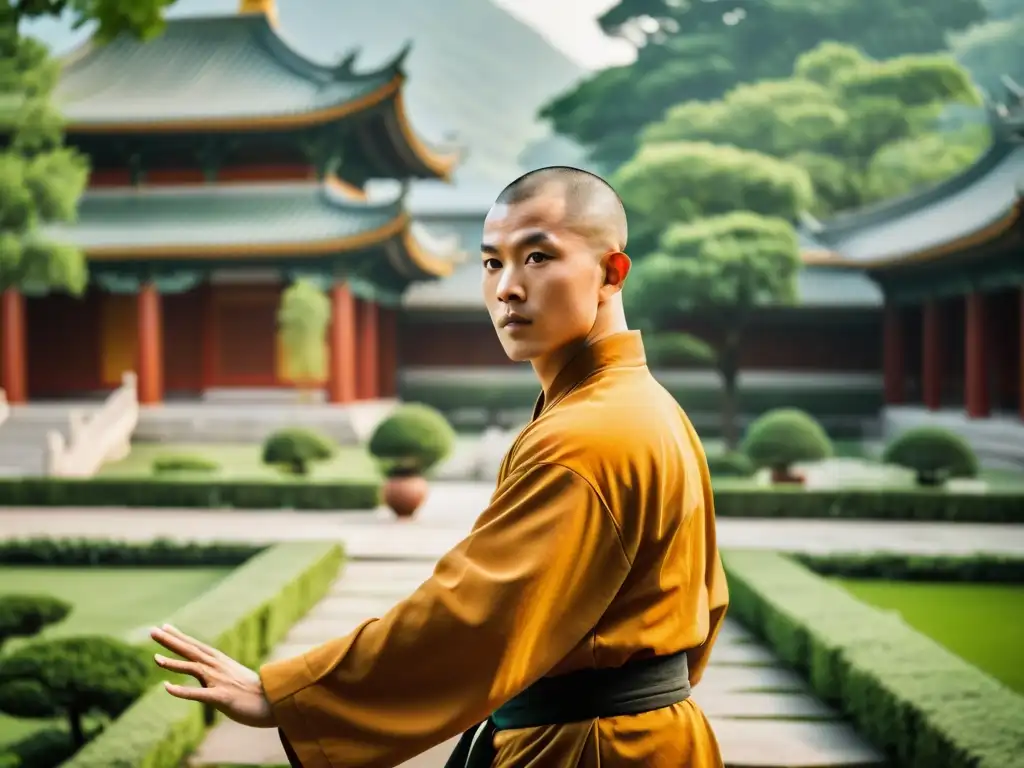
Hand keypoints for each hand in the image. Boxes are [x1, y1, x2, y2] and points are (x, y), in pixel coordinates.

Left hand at [150, 624, 276, 728]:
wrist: (273, 702)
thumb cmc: (254, 691)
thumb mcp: (233, 677)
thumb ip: (217, 673)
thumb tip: (205, 672)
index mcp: (220, 661)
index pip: (195, 645)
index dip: (179, 636)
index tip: (164, 627)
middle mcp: (217, 667)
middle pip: (190, 650)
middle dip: (170, 641)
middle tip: (152, 631)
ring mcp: (218, 681)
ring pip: (192, 668)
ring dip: (173, 663)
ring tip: (155, 658)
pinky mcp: (220, 697)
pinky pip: (197, 693)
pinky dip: (181, 690)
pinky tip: (166, 687)